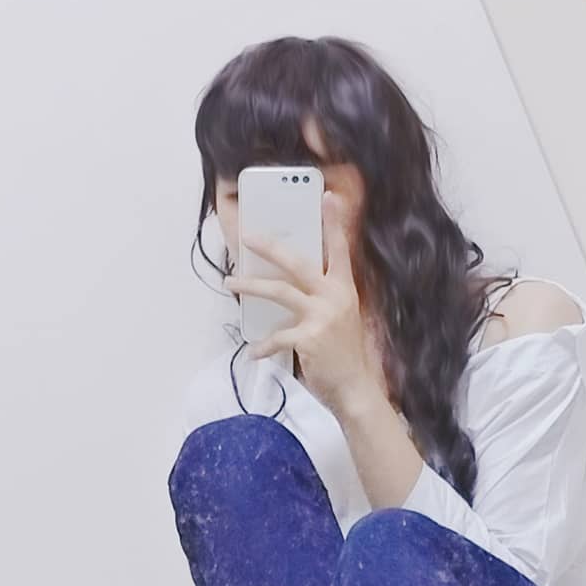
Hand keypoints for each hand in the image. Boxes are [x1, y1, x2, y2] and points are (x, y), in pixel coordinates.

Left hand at [224, 191, 388, 419]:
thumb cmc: (344, 356)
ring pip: (279, 291)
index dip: (333, 223)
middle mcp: (334, 297)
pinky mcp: (308, 338)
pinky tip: (254, 352)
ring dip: (251, 286)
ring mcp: (321, 316)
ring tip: (231, 283)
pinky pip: (276, 336)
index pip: (339, 250)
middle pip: (297, 263)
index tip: (327, 197)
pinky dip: (262, 346)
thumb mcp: (341, 319)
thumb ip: (323, 299)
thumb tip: (294, 288)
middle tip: (248, 238)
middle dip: (270, 247)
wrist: (355, 388)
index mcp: (344, 289)